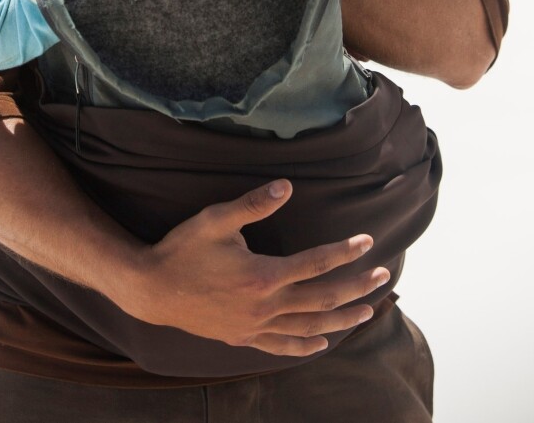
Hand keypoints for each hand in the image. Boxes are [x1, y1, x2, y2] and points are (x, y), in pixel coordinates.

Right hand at [123, 180, 388, 354]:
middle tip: (383, 276)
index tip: (367, 241)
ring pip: (310, 327)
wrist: (151, 289)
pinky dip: (306, 346)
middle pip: (322, 299)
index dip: (344, 252)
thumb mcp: (215, 218)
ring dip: (342, 319)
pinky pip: (282, 347)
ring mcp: (255, 327)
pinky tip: (322, 342)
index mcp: (263, 276)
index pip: (316, 264)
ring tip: (368, 310)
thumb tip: (287, 186)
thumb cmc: (182, 248)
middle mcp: (265, 307)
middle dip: (356, 287)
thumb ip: (254, 204)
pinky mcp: (243, 337)